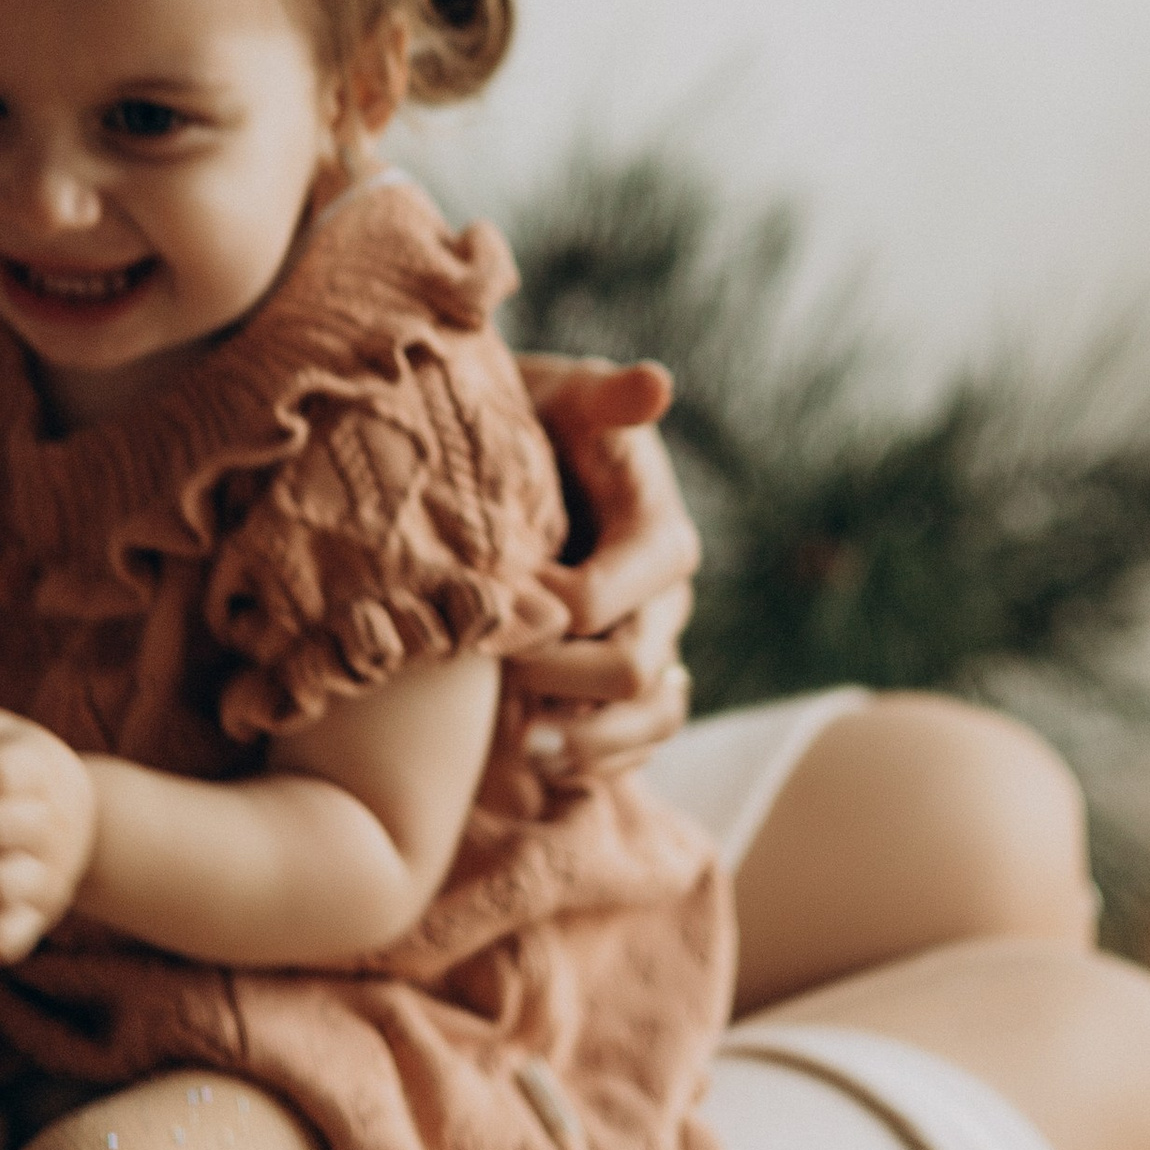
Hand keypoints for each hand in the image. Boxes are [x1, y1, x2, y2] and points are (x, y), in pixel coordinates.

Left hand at [512, 356, 699, 784]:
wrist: (498, 461)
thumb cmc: (525, 419)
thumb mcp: (556, 393)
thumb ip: (602, 393)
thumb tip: (657, 384)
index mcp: (657, 532)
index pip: (613, 595)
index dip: (548, 609)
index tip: (487, 592)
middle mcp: (664, 600)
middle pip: (633, 670)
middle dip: (555, 677)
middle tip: (485, 667)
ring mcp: (647, 648)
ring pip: (650, 722)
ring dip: (585, 741)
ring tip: (519, 743)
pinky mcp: (620, 689)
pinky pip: (633, 750)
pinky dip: (590, 765)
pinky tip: (532, 762)